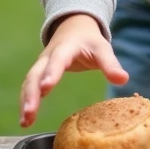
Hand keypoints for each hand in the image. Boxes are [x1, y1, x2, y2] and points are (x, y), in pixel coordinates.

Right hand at [18, 13, 128, 127]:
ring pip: (29, 82)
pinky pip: (28, 87)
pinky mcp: (38, 73)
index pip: (57, 59)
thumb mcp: (102, 49)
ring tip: (25, 121)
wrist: (74, 27)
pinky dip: (25, 102)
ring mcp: (41, 64)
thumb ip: (111, 64)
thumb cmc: (89, 41)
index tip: (46, 88)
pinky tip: (26, 120)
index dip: (51, 73)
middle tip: (30, 112)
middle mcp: (49, 56)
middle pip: (36, 73)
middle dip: (31, 93)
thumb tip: (123, 80)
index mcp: (66, 47)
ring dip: (26, 100)